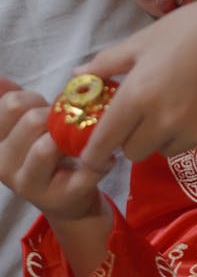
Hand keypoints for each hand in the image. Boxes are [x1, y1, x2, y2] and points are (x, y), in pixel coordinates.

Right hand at [0, 77, 103, 221]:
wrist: (67, 198)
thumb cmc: (44, 151)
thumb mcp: (25, 125)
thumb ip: (12, 102)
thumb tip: (1, 79)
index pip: (10, 104)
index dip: (33, 97)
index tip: (42, 107)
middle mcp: (4, 165)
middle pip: (31, 120)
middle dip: (55, 114)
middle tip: (65, 123)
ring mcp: (29, 185)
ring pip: (48, 146)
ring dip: (71, 136)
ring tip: (80, 139)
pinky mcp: (58, 198)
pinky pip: (82, 169)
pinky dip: (98, 161)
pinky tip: (105, 158)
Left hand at [76, 0, 196, 169]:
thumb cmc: (192, 27)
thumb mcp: (145, 39)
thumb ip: (108, 62)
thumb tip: (78, 74)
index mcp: (139, 96)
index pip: (105, 141)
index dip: (94, 153)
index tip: (91, 156)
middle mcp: (164, 121)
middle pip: (134, 152)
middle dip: (135, 137)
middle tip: (147, 111)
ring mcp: (195, 132)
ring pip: (166, 148)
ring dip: (166, 134)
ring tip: (183, 98)